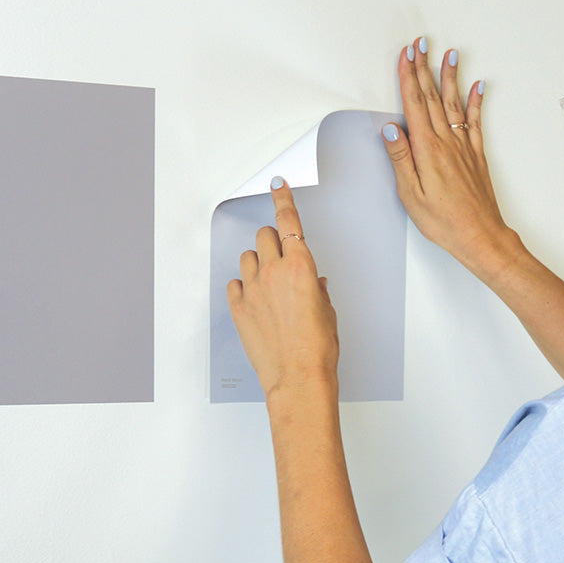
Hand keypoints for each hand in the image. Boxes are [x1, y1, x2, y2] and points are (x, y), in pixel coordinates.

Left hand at [227, 180, 338, 398]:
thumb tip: (313, 282)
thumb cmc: (318, 348)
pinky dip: (244, 287)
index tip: (278, 186)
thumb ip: (317, 288)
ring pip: (247, 258)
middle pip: (264, 236)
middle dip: (273, 241)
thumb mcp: (327, 311)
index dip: (283, 199)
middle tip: (281, 257)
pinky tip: (255, 300)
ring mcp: (252, 290)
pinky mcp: (238, 308)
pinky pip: (236, 284)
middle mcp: (273, 272)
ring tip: (268, 284)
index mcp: (300, 267)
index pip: (288, 221)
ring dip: (257, 263)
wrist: (298, 377)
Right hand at [381, 37, 515, 278]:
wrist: (480, 235)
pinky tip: (478, 86)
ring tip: (449, 53)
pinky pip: (475, 121)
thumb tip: (390, 129)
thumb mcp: (411, 194)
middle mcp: (447, 142)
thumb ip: (401, 158)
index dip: (409, 77)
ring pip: (454, 103)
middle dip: (425, 68)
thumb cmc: (444, 221)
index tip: (406, 55)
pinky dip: (476, 101)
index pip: (414, 105)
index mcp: (427, 150)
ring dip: (449, 77)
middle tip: (421, 43)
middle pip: (432, 97)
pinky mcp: (476, 156)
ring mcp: (464, 147)